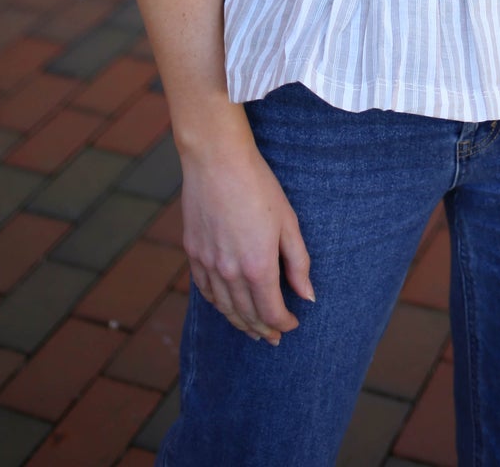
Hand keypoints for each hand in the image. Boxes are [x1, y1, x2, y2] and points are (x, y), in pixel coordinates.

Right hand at [179, 122, 314, 345]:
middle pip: (247, 315)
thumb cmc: (258, 185)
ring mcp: (208, 264)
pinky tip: (226, 306)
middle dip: (263, 329)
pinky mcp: (193, 253)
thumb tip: (307, 296)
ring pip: (225, 308)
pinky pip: (205, 290)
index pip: (271, 312)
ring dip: (240, 323)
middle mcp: (230, 272)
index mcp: (258, 266)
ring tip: (253, 331)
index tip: (293, 323)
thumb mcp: (288, 222)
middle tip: (274, 338)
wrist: (216, 160)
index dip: (284, 322)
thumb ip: (298, 263)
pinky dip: (218, 305)